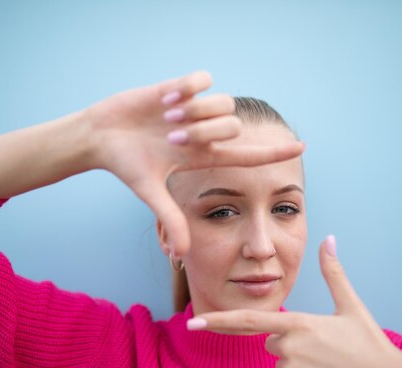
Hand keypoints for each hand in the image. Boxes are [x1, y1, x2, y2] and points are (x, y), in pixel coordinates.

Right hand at [85, 71, 304, 256]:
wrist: (100, 136)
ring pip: (223, 102)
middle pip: (233, 127)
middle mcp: (205, 133)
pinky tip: (167, 98)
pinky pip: (203, 79)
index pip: (247, 156)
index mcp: (203, 157)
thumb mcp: (149, 192)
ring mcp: (195, 110)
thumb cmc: (125, 165)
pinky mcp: (182, 87)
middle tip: (171, 138)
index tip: (301, 148)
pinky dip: (187, 87)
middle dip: (204, 132)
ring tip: (167, 117)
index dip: (273, 154)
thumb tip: (182, 255)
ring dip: (193, 111)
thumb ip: (170, 219)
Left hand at [188, 235, 401, 367]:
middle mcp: (289, 348)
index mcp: (298, 323)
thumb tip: (329, 239)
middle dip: (290, 344)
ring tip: (332, 366)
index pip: (249, 321)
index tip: (193, 322)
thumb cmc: (372, 346)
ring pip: (282, 365)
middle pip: (272, 342)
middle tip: (325, 349)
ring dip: (300, 365)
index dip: (218, 321)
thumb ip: (333, 273)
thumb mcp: (352, 307)